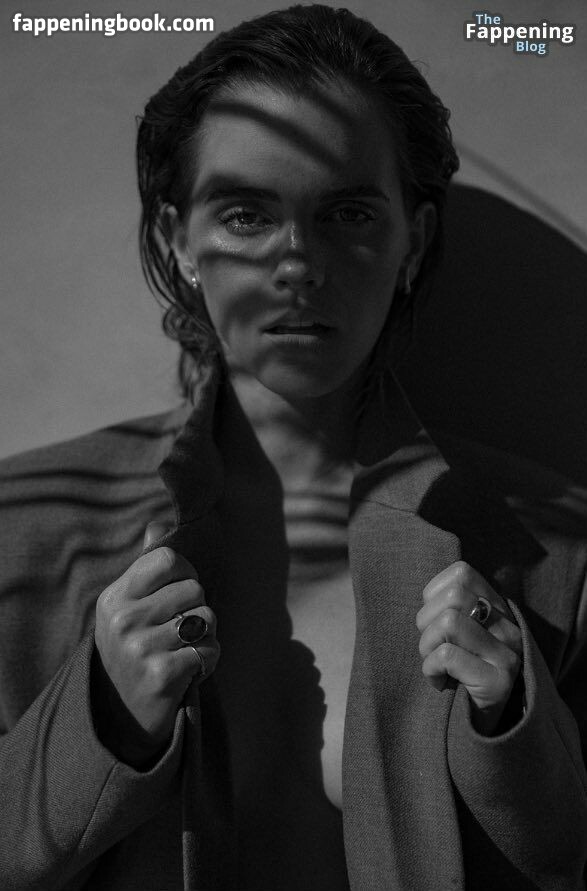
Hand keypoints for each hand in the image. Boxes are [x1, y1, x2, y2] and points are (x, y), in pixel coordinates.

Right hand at [93, 523, 219, 765]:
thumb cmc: (133, 651)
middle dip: (199, 610)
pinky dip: (209, 662)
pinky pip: (210, 650)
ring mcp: (139, 647)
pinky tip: (191, 671)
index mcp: (115, 597)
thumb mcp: (128, 608)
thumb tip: (157, 523)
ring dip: (207, 638)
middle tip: (181, 632)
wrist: (120, 719)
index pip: (168, 559)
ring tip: (185, 652)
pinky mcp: (160, 674)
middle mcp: (123, 619)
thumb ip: (146, 567)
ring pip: (208, 619)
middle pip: (195, 589)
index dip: (187, 573)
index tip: (181, 593)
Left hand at [416, 561, 522, 734]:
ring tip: (434, 665)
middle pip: (453, 595)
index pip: (462, 574)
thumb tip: (426, 597)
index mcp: (498, 610)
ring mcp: (507, 654)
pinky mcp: (498, 681)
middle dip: (426, 621)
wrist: (486, 729)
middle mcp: (509, 628)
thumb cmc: (461, 675)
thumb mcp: (460, 636)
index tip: (432, 620)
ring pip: (448, 621)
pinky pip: (447, 656)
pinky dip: (430, 669)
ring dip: (427, 646)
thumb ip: (451, 609)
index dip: (434, 594)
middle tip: (430, 647)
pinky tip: (439, 683)